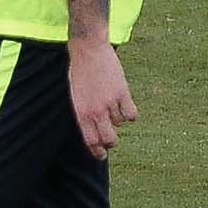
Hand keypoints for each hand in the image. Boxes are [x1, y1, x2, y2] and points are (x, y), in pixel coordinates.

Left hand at [68, 40, 135, 158]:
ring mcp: (109, 102)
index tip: (101, 156)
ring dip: (118, 120)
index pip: (90, 140)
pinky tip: (125, 106)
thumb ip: (85, 111)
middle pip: (109, 139)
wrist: (88, 51)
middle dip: (111, 143)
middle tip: (112, 140)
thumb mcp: (76, 95)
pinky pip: (131, 114)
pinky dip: (130, 114)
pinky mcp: (122, 93)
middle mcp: (95, 110)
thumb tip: (94, 127)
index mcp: (80, 111)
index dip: (96, 151)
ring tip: (112, 106)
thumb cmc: (79, 72)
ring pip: (120, 124)